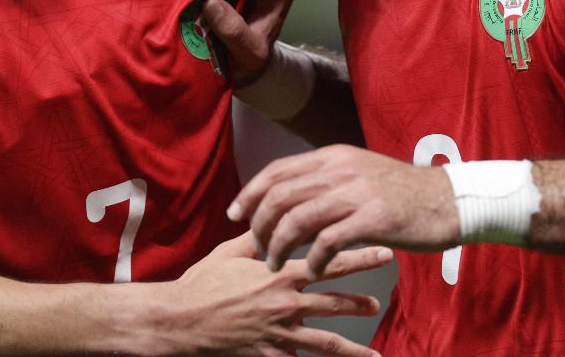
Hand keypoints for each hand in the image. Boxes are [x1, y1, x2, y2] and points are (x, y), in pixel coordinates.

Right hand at [164, 231, 388, 356]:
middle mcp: (284, 304)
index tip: (384, 253)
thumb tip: (273, 222)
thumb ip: (256, 239)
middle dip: (360, 303)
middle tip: (380, 302)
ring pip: (324, 343)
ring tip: (372, 354)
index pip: (327, 263)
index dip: (359, 258)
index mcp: (278, 275)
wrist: (180, 320)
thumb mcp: (229, 253)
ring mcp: (278, 333)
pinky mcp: (268, 356)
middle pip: (333, 304)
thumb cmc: (202, 283)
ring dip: (351, 348)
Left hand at [228, 145, 458, 279]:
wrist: (447, 201)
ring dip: (279, 246)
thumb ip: (324, 179)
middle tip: (256, 248)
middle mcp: (340, 169)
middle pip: (280, 196)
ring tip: (275, 264)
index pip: (277, 170)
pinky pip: (329, 241)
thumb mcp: (357, 172)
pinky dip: (313, 259)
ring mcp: (357, 192)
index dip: (250, 192)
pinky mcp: (374, 218)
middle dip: (260, 226)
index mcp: (332, 157)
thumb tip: (285, 196)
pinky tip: (311, 270)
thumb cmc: (399, 192)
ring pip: (298, 219)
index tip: (235, 214)